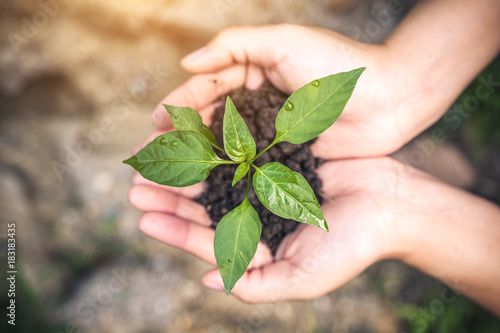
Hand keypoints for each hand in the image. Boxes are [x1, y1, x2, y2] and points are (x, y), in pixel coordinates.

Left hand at [128, 157, 420, 301]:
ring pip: (216, 176)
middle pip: (204, 206)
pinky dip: (215, 145)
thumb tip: (204, 281)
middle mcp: (257, 214)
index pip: (207, 240)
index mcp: (258, 245)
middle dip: (169, 197)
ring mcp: (267, 184)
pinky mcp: (279, 157)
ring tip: (152, 159)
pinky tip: (192, 136)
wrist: (392, 204)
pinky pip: (240, 150)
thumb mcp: (302, 278)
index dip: (175, 230)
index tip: (144, 217)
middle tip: (133, 186)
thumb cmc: (352, 246)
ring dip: (184, 169)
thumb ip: (255, 284)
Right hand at [150, 24, 402, 158]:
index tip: (155, 124)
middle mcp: (255, 107)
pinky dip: (225, 180)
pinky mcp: (285, 160)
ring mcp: (268, 136)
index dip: (179, 107)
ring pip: (223, 151)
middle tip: (146, 162)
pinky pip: (249, 170)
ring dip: (193, 166)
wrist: (388, 97)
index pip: (205, 91)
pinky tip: (204, 193)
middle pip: (207, 126)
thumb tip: (185, 62)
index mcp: (251, 76)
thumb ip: (233, 46)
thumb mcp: (283, 41)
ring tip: (165, 182)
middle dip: (177, 143)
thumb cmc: (336, 64)